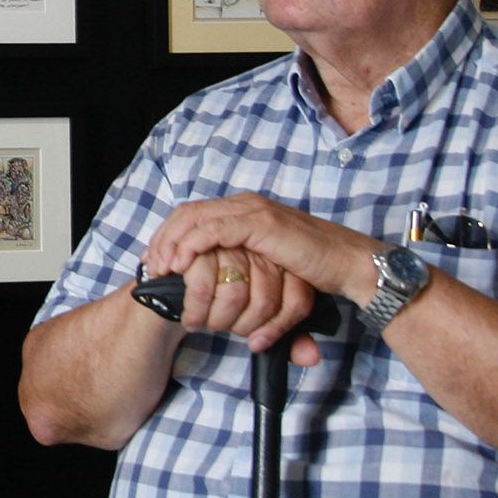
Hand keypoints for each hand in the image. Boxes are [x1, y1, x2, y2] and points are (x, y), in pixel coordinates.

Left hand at [145, 193, 382, 358]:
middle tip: (151, 266)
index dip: (169, 235)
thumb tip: (209, 292)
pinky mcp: (261, 223)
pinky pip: (215, 230)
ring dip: (173, 243)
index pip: (193, 215)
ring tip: (162, 269)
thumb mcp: (266, 268)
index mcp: (243, 212)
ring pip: (195, 218)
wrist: (347, 265)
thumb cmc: (311, 270)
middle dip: (164, 238)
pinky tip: (182, 263)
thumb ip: (240, 269)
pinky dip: (193, 245)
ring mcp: (253, 211)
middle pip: (187, 213)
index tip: (155, 261)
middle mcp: (244, 205)